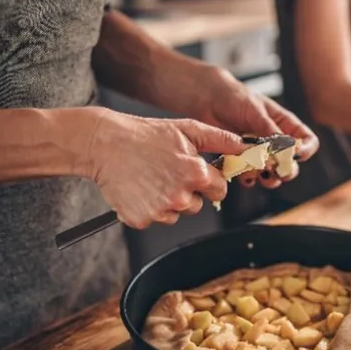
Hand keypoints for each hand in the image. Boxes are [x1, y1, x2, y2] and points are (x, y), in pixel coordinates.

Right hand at [87, 108, 246, 228]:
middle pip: (198, 205)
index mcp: (197, 174)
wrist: (104, 143)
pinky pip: (155, 219)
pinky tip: (140, 189)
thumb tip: (245, 147)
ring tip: (152, 178)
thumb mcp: (188, 129)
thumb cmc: (146, 134)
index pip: (220, 190)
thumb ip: (221, 140)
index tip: (196, 174)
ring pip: (177, 213)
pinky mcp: (141, 219)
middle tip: (168, 172)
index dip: (210, 182)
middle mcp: (181, 196)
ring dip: (169, 201)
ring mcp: (160, 210)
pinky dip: (149, 208)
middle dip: (189, 192)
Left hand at [192, 66, 318, 188]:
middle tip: (275, 171)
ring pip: (272, 174)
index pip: (307, 141)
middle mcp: (275, 141)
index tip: (294, 155)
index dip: (305, 150)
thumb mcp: (255, 111)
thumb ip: (270, 131)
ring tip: (255, 173)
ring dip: (266, 178)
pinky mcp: (242, 160)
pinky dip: (247, 178)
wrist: (206, 98)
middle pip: (291, 164)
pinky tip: (241, 174)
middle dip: (285, 171)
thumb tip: (286, 148)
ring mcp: (259, 153)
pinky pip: (250, 175)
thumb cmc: (234, 96)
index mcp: (285, 125)